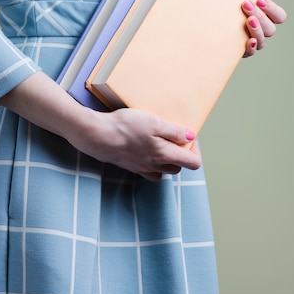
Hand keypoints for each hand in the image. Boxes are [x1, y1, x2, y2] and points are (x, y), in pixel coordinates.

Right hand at [74, 108, 201, 181]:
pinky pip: (147, 171)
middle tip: (174, 137)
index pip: (193, 163)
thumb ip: (175, 132)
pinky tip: (145, 150)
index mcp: (165, 155)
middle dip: (181, 154)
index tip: (189, 136)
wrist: (97, 136)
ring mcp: (142, 168)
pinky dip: (151, 164)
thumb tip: (191, 137)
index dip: (196, 150)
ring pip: (163, 170)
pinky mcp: (130, 166)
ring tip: (160, 143)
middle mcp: (155, 165)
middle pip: (178, 167)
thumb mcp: (155, 122)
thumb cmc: (125, 127)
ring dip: (166, 160)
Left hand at [242, 0, 286, 56]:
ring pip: (262, 41)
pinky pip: (250, 52)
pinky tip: (249, 40)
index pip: (279, 16)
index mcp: (265, 16)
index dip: (272, 9)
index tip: (260, 0)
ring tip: (248, 19)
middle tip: (246, 4)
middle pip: (271, 29)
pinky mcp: (239, 50)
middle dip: (260, 16)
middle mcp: (261, 30)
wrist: (207, 5)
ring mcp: (251, 41)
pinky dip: (251, 47)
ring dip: (257, 30)